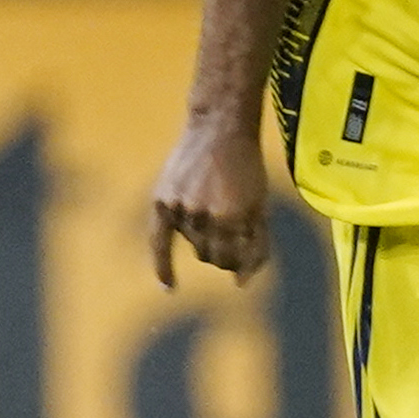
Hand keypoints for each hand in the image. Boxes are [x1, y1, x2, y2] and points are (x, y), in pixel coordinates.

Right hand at [149, 120, 273, 286]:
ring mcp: (181, 209)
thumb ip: (256, 244)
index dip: (240, 263)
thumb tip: (241, 283)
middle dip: (223, 254)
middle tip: (228, 238)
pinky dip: (164, 267)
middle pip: (212, 257)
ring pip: (193, 246)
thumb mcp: (260, 204)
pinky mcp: (162, 202)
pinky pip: (158, 242)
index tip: (241, 258)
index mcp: (234, 216)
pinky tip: (169, 286)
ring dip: (204, 242)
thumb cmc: (246, 167)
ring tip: (212, 217)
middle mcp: (205, 216)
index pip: (235, 260)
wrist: (218, 130)